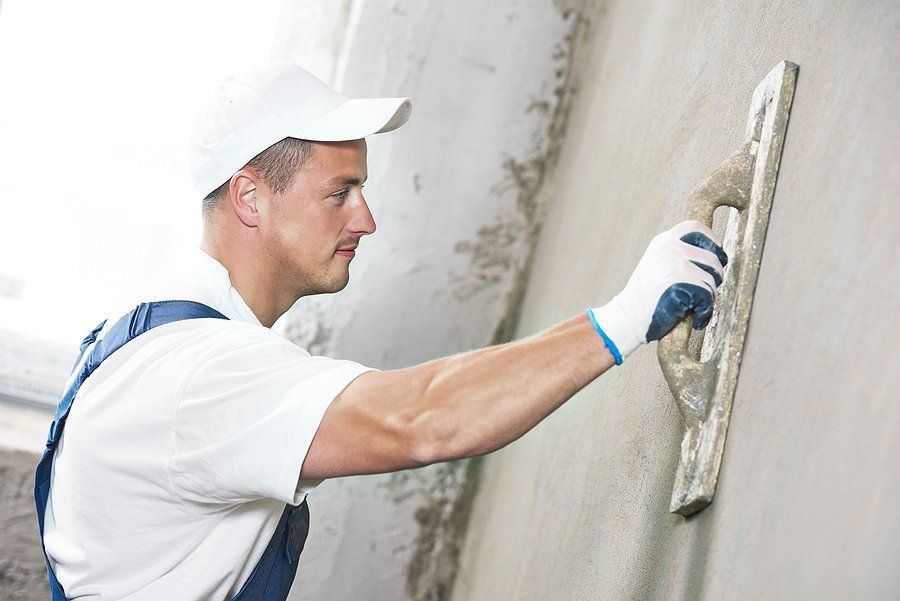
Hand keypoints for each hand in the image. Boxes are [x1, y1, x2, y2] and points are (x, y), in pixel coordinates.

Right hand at [587, 220, 727, 364]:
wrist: (627, 318)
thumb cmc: (646, 298)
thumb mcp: (659, 266)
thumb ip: (679, 256)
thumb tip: (716, 256)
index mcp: (663, 241)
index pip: (695, 228)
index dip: (712, 241)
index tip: (717, 255)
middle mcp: (669, 247)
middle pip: (713, 258)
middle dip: (715, 277)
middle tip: (705, 291)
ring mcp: (674, 262)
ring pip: (712, 279)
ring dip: (708, 297)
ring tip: (693, 307)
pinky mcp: (679, 281)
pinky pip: (708, 295)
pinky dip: (705, 311)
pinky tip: (695, 318)